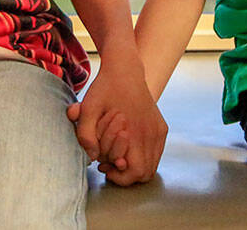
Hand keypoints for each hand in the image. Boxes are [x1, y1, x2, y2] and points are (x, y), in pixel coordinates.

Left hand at [66, 50, 167, 185]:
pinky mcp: (161, 127)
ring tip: (118, 157)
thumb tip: (93, 158)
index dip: (121, 178)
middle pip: (146, 173)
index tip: (106, 168)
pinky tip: (128, 148)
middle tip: (110, 164)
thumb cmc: (104, 89)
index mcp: (135, 131)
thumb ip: (85, 135)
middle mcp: (152, 133)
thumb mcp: (88, 108)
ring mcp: (159, 130)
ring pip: (153, 165)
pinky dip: (144, 157)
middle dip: (127, 175)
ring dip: (136, 166)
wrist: (125, 70)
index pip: (136, 172)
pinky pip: (156, 153)